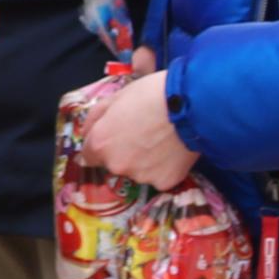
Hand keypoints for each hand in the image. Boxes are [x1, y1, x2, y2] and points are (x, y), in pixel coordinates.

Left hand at [78, 63, 197, 190]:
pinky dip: (163, 167)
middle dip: (123, 153)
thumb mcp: (115, 97)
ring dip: (144, 161)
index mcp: (100, 144)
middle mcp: (116, 165)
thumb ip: (95, 118)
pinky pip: (159, 176)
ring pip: (137, 171)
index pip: (89, 156)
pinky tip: (173, 151)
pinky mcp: (164, 183)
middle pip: (114, 164)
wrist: (191, 106)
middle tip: (143, 134)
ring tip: (161, 141)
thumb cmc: (150, 95)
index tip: (115, 137)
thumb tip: (86, 133)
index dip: (101, 145)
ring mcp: (141, 177)